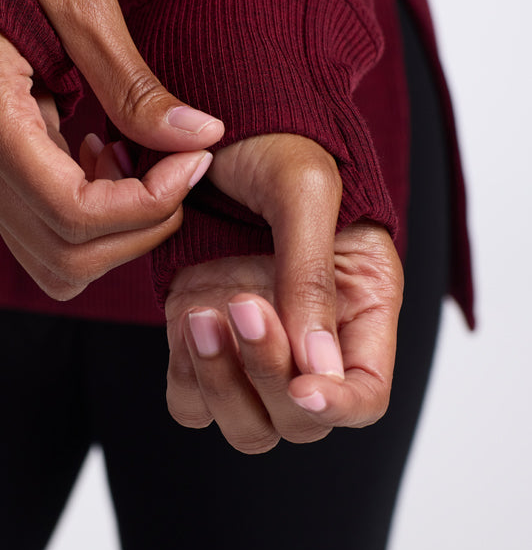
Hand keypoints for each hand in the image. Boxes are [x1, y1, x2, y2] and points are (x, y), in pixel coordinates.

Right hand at [0, 0, 223, 299]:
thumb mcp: (81, 7)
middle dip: (143, 225)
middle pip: (69, 256)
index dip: (148, 203)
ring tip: (133, 163)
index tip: (192, 159)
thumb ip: (136, 85)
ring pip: (58, 267)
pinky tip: (104, 164)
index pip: (73, 213)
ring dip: (118, 233)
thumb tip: (201, 137)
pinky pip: (47, 243)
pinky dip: (93, 225)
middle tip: (179, 167)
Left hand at [165, 134, 403, 452]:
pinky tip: (185, 317)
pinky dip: (184, 375)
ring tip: (199, 314)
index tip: (302, 386)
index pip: (364, 396)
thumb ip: (311, 275)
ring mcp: (250, 346)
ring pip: (244, 423)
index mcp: (359, 310)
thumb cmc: (276, 146)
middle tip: (238, 304)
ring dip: (220, 384)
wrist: (213, 126)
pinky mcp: (201, 340)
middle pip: (299, 420)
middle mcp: (307, 341)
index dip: (337, 406)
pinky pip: (189, 399)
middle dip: (267, 376)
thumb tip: (317, 367)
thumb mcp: (304, 191)